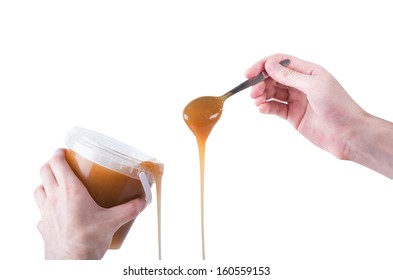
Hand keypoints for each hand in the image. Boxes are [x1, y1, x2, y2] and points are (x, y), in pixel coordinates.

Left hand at [34, 149, 145, 258]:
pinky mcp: (44, 226)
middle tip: (63, 165)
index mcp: (70, 191)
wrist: (71, 264)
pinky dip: (45, 206)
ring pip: (38, 189)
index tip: (64, 151)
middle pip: (44, 171)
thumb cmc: (87, 241)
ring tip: (57, 185)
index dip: (58, 153)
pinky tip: (56, 212)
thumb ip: (129, 209)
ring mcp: (46, 212)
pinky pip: (40, 211)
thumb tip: (142, 202)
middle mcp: (54, 198)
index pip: (56, 162)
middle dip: (51, 164)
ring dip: (45, 183)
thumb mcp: (113, 221)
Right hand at [246, 54, 366, 158]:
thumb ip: (290, 76)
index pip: (280, 62)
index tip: (249, 73)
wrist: (348, 134)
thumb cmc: (338, 106)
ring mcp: (296, 100)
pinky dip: (266, 108)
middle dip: (260, 82)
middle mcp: (300, 84)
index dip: (263, 65)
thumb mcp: (314, 86)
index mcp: (308, 72)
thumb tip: (269, 65)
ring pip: (272, 93)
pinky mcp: (293, 115)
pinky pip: (275, 108)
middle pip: (273, 78)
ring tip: (256, 101)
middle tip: (253, 92)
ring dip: (261, 95)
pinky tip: (262, 109)